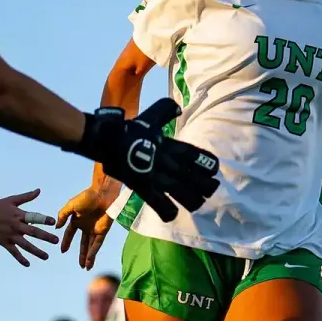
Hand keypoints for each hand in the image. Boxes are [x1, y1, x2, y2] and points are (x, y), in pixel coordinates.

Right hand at [0, 188, 58, 266]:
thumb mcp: (12, 200)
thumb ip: (26, 197)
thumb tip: (39, 190)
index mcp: (19, 215)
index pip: (34, 217)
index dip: (43, 219)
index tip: (53, 222)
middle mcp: (16, 226)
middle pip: (33, 232)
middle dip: (45, 237)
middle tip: (56, 241)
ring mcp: (10, 235)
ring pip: (26, 245)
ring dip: (36, 251)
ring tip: (46, 257)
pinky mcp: (4, 243)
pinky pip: (14, 252)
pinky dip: (20, 259)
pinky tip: (28, 264)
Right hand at [56, 189, 114, 269]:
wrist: (102, 193)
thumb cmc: (87, 197)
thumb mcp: (71, 206)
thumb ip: (62, 215)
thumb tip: (56, 227)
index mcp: (76, 220)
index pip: (70, 234)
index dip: (66, 242)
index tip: (62, 251)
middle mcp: (85, 226)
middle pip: (83, 244)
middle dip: (81, 254)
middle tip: (80, 266)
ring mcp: (95, 229)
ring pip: (91, 246)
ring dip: (88, 257)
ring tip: (85, 267)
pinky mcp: (103, 230)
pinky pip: (97, 244)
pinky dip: (93, 252)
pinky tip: (90, 260)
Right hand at [65, 99, 220, 221]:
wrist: (106, 140)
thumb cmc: (129, 130)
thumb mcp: (150, 118)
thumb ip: (165, 111)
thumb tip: (178, 107)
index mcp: (170, 146)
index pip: (196, 156)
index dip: (208, 164)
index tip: (214, 169)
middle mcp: (167, 163)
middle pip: (197, 179)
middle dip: (207, 186)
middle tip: (211, 188)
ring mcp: (156, 177)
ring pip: (184, 195)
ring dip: (194, 200)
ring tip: (197, 202)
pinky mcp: (144, 188)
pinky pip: (160, 206)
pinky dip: (168, 212)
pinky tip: (171, 213)